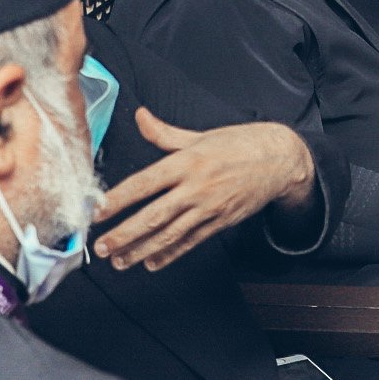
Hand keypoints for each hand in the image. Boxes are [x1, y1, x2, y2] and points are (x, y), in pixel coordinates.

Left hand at [92, 110, 313, 271]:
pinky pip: (190, 242)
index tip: (98, 211)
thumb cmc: (239, 144)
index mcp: (188, 161)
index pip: (146, 183)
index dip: (120, 198)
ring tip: (118, 261)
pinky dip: (170, 255)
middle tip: (101, 247)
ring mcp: (209, 208)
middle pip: (153, 216)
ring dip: (141, 250)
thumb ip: (165, 133)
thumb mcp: (200, 135)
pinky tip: (151, 263)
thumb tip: (140, 116)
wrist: (280, 161)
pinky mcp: (220, 222)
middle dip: (124, 234)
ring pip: (169, 235)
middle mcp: (196, 187)